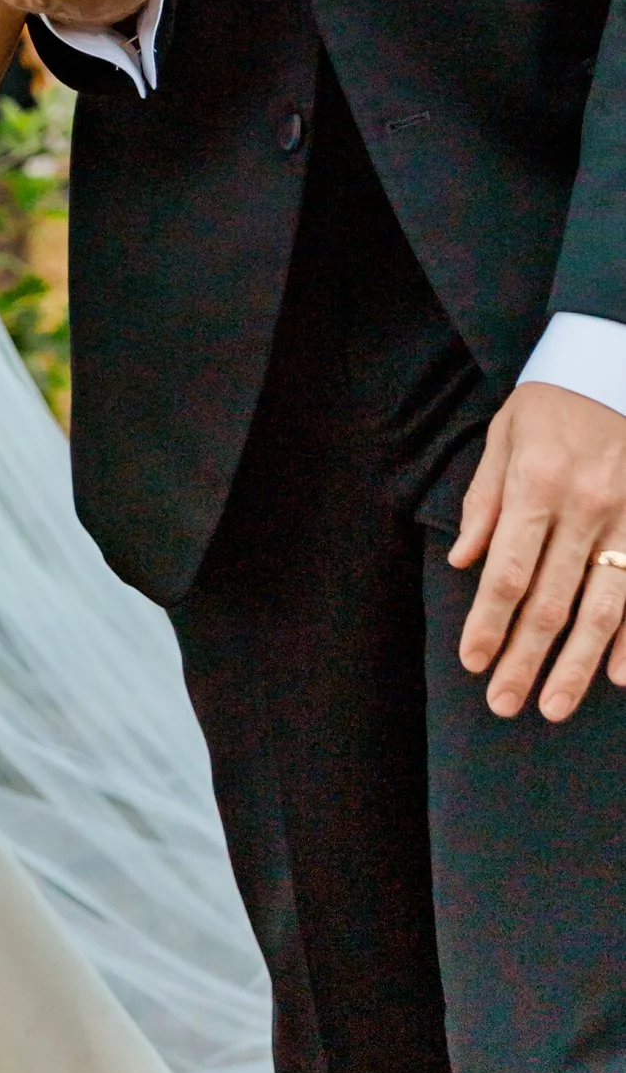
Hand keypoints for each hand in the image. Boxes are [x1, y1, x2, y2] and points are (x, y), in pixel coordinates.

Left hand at [447, 382, 625, 718]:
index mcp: (537, 485)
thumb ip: (485, 501)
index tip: (474, 662)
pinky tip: (618, 676)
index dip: (489, 623)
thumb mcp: (505, 436)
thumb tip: (463, 561)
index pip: (508, 572)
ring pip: (603, 610)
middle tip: (504, 703)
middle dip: (525, 659)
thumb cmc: (552, 402)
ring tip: (554, 706)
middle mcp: (585, 509)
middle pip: (551, 602)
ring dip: (577, 666)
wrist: (615, 366)